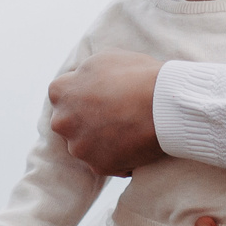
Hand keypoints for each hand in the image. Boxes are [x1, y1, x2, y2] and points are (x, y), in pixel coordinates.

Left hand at [48, 50, 167, 175]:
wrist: (165, 104)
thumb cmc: (137, 76)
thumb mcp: (104, 59)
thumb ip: (84, 73)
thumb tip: (82, 79)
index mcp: (61, 92)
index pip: (62, 94)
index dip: (82, 94)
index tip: (99, 95)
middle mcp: (63, 122)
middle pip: (70, 122)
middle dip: (85, 120)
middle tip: (113, 115)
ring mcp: (80, 147)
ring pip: (85, 146)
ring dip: (100, 141)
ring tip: (128, 131)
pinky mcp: (99, 166)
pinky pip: (105, 163)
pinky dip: (117, 158)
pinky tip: (135, 146)